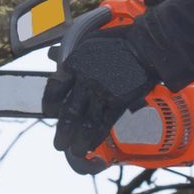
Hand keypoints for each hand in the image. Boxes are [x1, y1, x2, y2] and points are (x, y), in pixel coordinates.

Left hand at [41, 26, 157, 168]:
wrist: (143, 45)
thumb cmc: (117, 41)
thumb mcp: (87, 42)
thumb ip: (70, 54)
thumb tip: (52, 55)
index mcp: (74, 65)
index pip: (54, 90)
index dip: (50, 104)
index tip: (50, 112)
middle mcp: (85, 81)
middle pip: (68, 112)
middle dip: (62, 132)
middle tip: (58, 145)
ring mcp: (102, 92)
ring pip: (85, 123)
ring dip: (79, 141)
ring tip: (75, 152)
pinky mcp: (119, 100)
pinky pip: (105, 123)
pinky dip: (97, 136)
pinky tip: (92, 145)